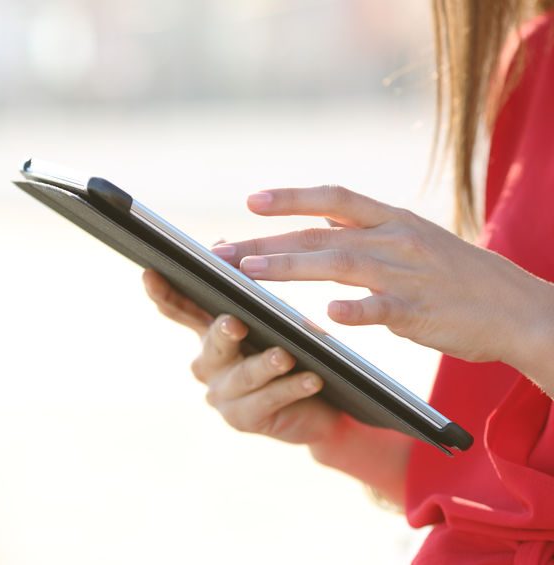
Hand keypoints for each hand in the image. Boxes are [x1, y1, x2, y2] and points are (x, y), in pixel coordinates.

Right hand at [142, 269, 339, 444]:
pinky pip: (269, 400)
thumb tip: (219, 244)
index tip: (151, 273)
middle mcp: (207, 364)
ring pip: (244, 375)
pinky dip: (291, 388)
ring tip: (285, 355)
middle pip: (212, 343)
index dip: (163, 293)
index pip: (179, 309)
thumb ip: (241, 289)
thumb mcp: (265, 319)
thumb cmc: (290, 352)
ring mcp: (222, 395)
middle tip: (235, 322)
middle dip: (223, 332)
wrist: (318, 406)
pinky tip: (312, 379)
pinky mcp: (243, 419)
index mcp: (207, 333)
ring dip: (265, 364)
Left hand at [211, 185, 540, 364]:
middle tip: (220, 251)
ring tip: (248, 272)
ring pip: (339, 264)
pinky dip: (355, 311)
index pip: (334, 198)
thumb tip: (321, 221)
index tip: (251, 201)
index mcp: (393, 220)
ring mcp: (407, 274)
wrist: (519, 309)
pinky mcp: (420, 311)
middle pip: (319, 235)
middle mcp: (395, 239)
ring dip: (290, 267)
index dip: (292, 197)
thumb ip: (367, 231)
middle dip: (265, 242)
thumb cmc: (458, 278)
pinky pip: (382, 309)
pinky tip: (326, 315)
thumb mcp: (414, 240)